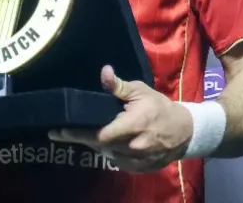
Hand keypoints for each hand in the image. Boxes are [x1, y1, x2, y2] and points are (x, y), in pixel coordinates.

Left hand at [48, 65, 193, 173]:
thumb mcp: (140, 91)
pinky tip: (108, 142)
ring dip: (98, 145)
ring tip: (89, 132)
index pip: (100, 134)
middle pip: (100, 146)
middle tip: (67, 130)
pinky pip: (118, 163)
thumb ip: (119, 86)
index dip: (77, 134)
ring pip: (108, 155)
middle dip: (84, 137)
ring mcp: (138, 161)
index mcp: (133, 125)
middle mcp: (134, 147)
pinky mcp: (141, 169)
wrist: (185, 131)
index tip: (57, 132)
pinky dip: (111, 153)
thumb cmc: (159, 106)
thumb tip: (104, 72)